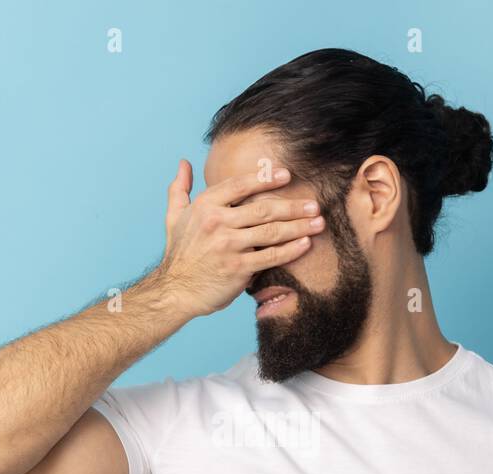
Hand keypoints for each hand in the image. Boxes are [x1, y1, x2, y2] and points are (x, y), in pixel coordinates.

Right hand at [153, 159, 324, 317]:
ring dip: (299, 226)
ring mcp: (229, 246)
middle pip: (263, 209)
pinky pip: (272, 256)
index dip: (265, 179)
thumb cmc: (179, 254)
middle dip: (292, 206)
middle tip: (313, 204)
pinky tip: (306, 243)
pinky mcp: (239, 268)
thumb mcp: (174, 217)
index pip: (240, 186)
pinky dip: (291, 250)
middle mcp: (217, 222)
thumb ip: (180, 189)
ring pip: (272, 232)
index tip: (287, 176)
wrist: (175, 291)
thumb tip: (184, 163)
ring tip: (318, 222)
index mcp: (205, 206)